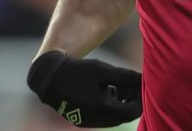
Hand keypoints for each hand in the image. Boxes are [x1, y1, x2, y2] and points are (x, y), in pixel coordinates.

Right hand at [27, 50, 141, 127]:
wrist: (48, 77)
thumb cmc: (77, 71)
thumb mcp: (103, 70)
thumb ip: (125, 76)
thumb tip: (143, 79)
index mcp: (103, 109)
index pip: (132, 112)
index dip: (141, 99)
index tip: (142, 85)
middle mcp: (97, 120)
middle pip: (124, 115)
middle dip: (133, 100)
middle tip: (134, 83)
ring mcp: (89, 121)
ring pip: (115, 116)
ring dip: (122, 102)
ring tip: (120, 84)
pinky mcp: (83, 119)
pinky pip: (104, 116)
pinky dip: (111, 104)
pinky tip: (108, 89)